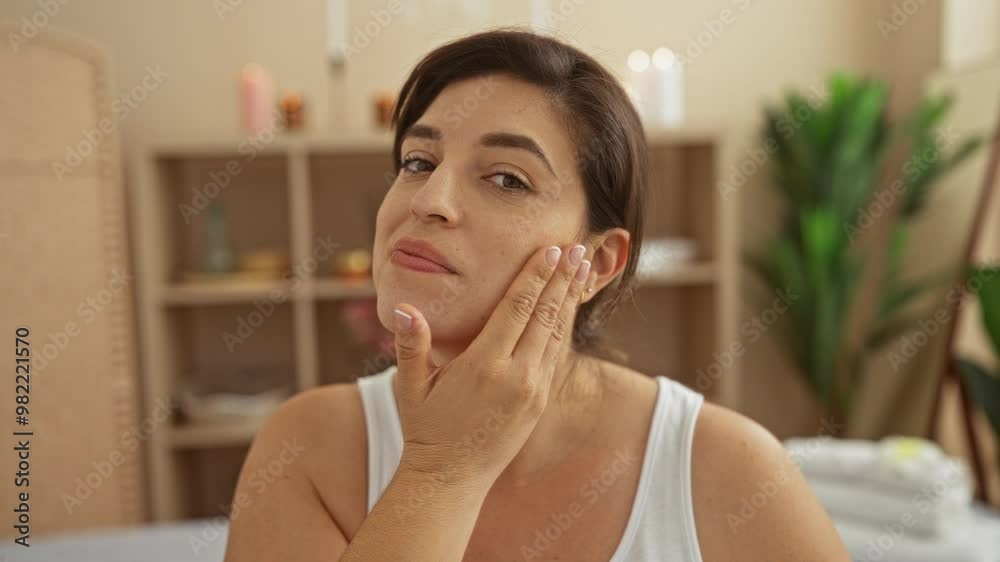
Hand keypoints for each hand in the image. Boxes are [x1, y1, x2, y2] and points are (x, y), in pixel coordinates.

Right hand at [391, 243, 590, 486]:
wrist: (449, 479)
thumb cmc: (425, 428)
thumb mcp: (411, 386)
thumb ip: (411, 344)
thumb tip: (403, 307)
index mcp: (485, 366)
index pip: (517, 308)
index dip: (535, 276)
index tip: (549, 249)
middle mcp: (516, 377)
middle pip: (545, 316)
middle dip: (562, 279)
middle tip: (576, 248)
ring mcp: (533, 391)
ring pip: (557, 334)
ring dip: (569, 299)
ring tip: (581, 269)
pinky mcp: (539, 403)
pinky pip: (556, 355)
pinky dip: (565, 326)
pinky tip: (569, 308)